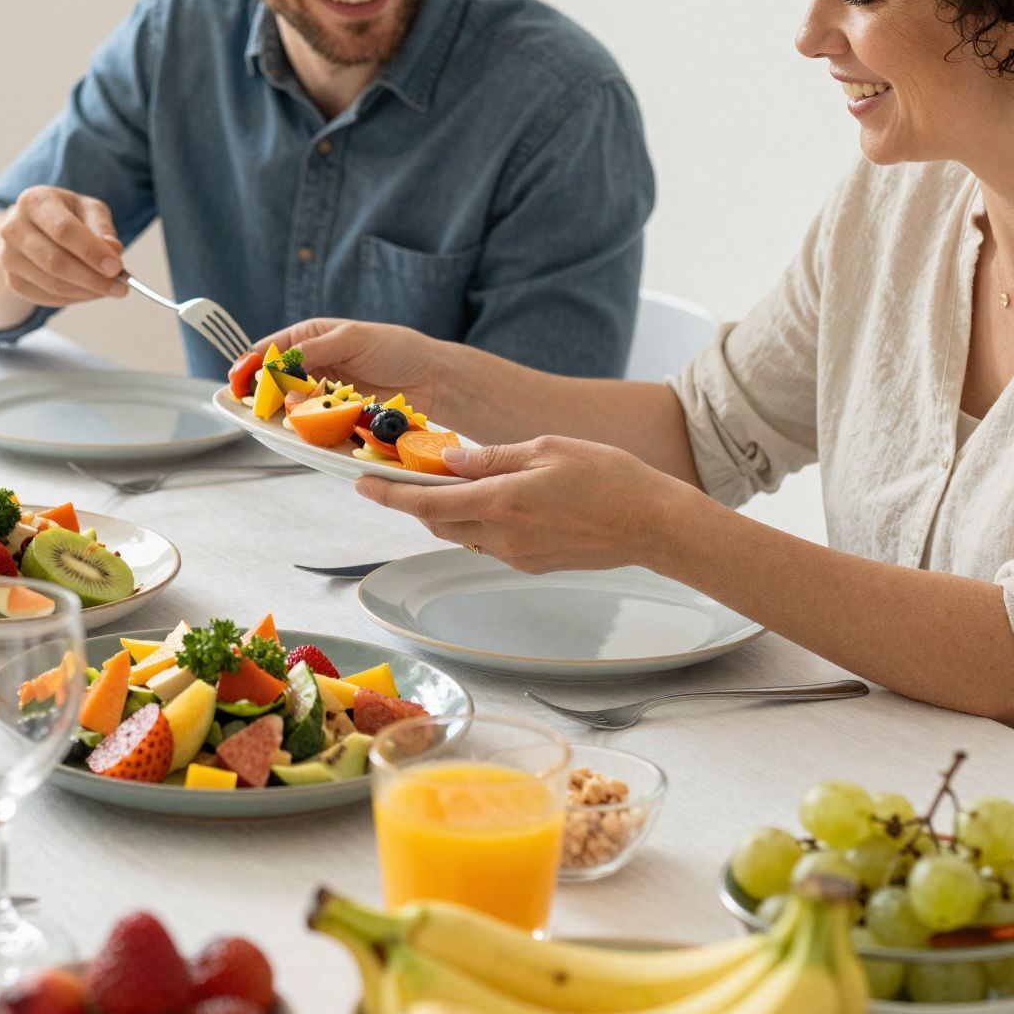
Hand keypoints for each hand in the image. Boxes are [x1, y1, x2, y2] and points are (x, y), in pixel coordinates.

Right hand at [0, 186, 126, 306]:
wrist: (32, 228)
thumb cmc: (66, 215)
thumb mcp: (87, 209)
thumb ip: (102, 227)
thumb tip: (113, 251)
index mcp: (35, 201)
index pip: (64, 230)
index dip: (91, 252)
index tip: (116, 267)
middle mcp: (14, 228)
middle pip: (55, 261)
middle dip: (92, 278)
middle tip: (119, 287)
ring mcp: (8, 256)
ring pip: (51, 284)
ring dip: (86, 292)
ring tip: (108, 289)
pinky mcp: (12, 280)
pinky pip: (46, 297)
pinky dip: (73, 299)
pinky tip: (89, 292)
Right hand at [259, 318, 451, 413]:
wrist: (433, 379)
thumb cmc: (396, 348)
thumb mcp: (352, 338)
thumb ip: (315, 349)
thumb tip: (281, 362)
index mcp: (310, 338)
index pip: (269, 350)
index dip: (251, 366)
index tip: (238, 382)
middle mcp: (312, 368)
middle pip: (274, 384)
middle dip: (267, 395)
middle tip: (262, 407)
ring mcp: (323, 395)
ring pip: (291, 408)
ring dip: (288, 414)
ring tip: (289, 418)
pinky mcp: (337, 419)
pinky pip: (314, 426)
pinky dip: (309, 429)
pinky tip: (309, 431)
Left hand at [355, 435, 690, 574]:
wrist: (651, 524)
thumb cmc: (608, 478)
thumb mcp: (546, 448)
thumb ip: (492, 457)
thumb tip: (449, 460)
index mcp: (501, 502)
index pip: (426, 501)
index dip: (388, 494)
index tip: (361, 483)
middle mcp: (501, 536)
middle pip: (437, 521)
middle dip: (415, 502)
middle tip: (403, 476)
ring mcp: (516, 555)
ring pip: (462, 534)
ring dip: (449, 512)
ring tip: (452, 484)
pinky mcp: (532, 564)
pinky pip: (489, 543)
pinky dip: (479, 522)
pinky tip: (495, 501)